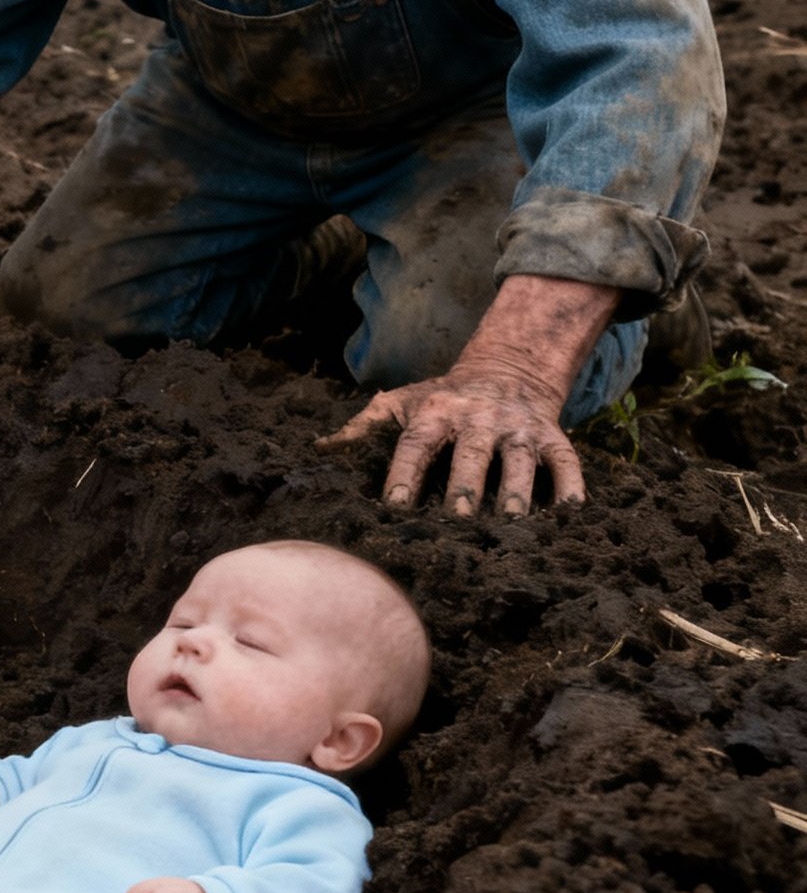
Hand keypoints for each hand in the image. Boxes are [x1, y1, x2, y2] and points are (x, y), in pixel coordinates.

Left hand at [317, 273, 617, 515]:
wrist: (506, 369)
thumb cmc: (441, 398)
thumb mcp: (401, 403)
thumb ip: (363, 427)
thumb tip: (320, 451)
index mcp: (436, 412)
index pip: (416, 445)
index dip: (404, 474)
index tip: (394, 507)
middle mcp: (479, 418)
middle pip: (472, 454)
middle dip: (465, 486)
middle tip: (457, 519)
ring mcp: (519, 428)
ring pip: (520, 462)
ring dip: (516, 492)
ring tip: (510, 523)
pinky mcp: (554, 436)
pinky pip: (567, 461)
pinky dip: (571, 486)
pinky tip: (569, 513)